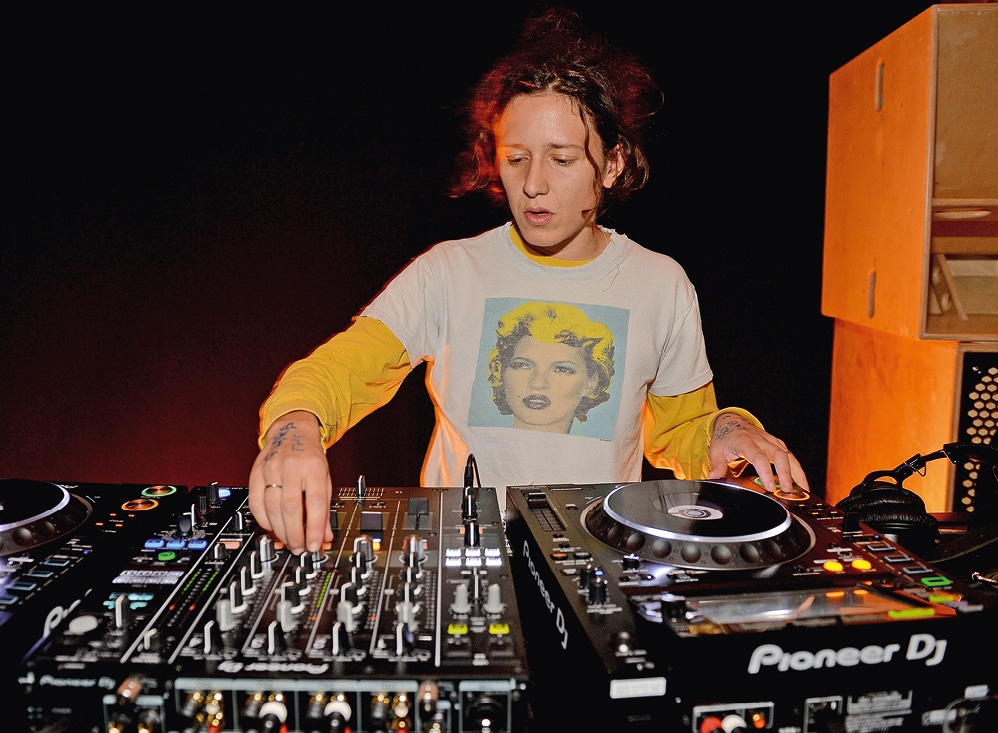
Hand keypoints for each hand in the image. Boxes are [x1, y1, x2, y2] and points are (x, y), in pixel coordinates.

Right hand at [248, 411, 333, 553]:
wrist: (292, 431)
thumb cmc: (310, 457)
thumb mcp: (325, 478)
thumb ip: (325, 508)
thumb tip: (325, 537)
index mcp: (314, 467)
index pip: (315, 502)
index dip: (314, 527)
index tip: (315, 545)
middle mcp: (292, 467)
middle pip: (291, 507)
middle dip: (294, 533)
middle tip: (299, 548)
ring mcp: (271, 469)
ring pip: (272, 507)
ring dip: (279, 530)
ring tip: (287, 541)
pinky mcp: (255, 472)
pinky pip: (255, 502)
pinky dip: (263, 520)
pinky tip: (272, 528)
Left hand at [706, 412, 808, 493]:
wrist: (732, 422)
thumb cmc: (725, 437)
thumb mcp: (716, 450)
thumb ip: (717, 465)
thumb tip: (714, 478)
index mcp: (746, 442)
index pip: (759, 457)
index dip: (766, 472)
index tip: (770, 487)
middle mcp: (761, 440)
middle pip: (779, 455)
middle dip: (786, 474)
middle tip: (787, 491)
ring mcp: (771, 441)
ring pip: (789, 456)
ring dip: (797, 473)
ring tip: (803, 490)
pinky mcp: (778, 444)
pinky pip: (790, 457)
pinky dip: (797, 470)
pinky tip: (801, 483)